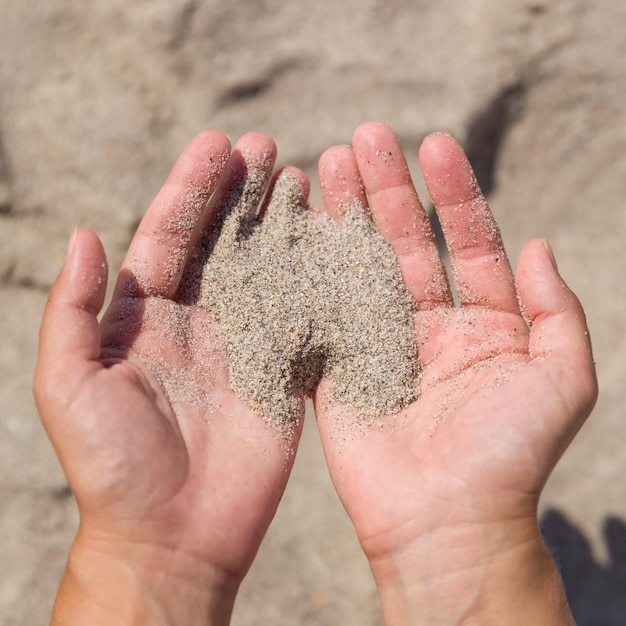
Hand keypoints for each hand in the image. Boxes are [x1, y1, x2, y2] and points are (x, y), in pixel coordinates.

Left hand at [33, 130, 305, 624]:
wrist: (172, 534)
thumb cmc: (112, 466)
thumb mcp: (69, 387)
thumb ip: (73, 312)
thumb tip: (84, 236)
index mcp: (145, 317)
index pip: (169, 236)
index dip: (191, 189)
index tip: (217, 145)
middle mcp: (196, 320)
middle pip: (221, 241)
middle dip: (240, 192)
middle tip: (264, 146)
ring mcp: (242, 343)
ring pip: (264, 267)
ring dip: (280, 222)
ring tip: (300, 175)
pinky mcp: (280, 371)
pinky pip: (300, 314)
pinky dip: (315, 275)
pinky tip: (331, 240)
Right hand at [314, 121, 596, 623]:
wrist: (448, 523)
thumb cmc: (511, 455)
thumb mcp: (563, 379)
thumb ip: (556, 310)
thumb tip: (537, 244)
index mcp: (484, 323)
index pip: (469, 241)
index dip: (454, 192)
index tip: (435, 143)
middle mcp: (431, 325)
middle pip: (408, 241)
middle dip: (388, 188)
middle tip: (366, 136)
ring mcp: (381, 343)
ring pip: (362, 265)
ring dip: (347, 213)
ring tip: (329, 160)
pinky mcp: (339, 368)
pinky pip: (325, 309)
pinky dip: (312, 267)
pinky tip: (299, 224)